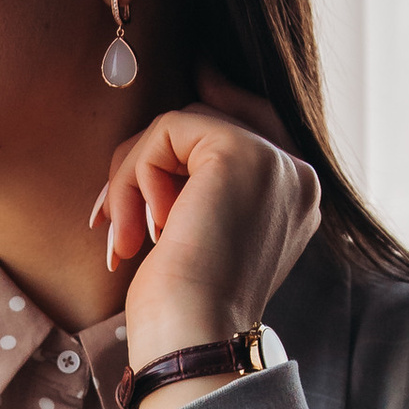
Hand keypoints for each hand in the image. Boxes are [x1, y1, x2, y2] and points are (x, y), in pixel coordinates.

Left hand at [91, 87, 321, 398]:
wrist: (194, 339)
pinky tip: (137, 228)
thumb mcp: (198, 238)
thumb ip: (198, 187)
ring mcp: (274, 162)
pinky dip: (134, 175)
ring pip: (180, 125)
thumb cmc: (184, 310)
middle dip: (147, 160)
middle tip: (111, 218)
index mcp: (295, 199)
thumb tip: (166, 140)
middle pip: (209, 120)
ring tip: (125, 237)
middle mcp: (296, 176)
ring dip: (132, 177)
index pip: (256, 122)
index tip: (197, 69)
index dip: (220, 95)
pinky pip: (167, 128)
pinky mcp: (241, 152)